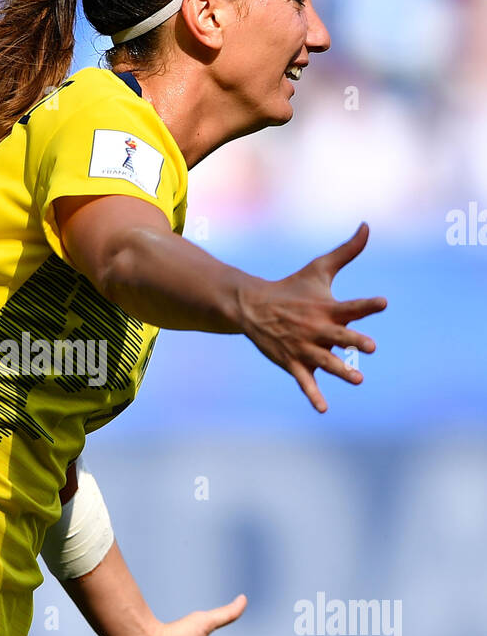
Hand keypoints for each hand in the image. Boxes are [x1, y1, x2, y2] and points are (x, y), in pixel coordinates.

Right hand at [238, 222, 386, 412]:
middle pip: (339, 336)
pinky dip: (313, 395)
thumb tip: (367, 225)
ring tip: (358, 379)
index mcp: (326, 307)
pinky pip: (305, 381)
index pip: (351, 306)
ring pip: (325, 362)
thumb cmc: (292, 287)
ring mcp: (303, 348)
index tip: (382, 303)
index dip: (367, 305)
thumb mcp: (319, 268)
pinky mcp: (292, 362)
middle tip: (370, 346)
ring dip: (340, 371)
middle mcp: (316, 328)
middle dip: (353, 341)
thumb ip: (348, 250)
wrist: (252, 306)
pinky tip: (324, 409)